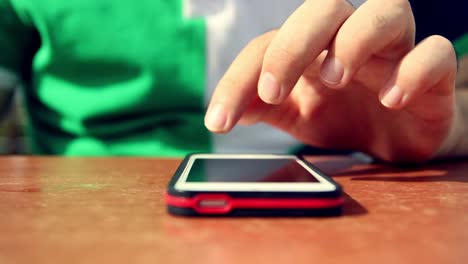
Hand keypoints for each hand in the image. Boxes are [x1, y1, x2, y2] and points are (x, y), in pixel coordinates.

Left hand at [204, 0, 456, 162]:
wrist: (395, 138)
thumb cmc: (342, 117)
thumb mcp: (295, 112)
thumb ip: (262, 107)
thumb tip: (223, 113)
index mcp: (312, 48)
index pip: (268, 46)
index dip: (237, 79)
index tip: (219, 121)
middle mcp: (350, 39)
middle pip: (325, 9)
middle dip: (294, 45)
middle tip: (274, 89)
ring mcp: (393, 52)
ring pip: (386, 12)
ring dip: (354, 42)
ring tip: (334, 79)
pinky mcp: (431, 73)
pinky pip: (435, 53)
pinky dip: (413, 71)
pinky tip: (391, 100)